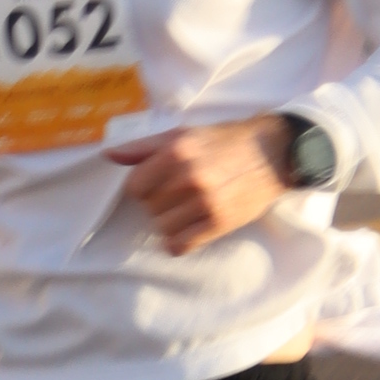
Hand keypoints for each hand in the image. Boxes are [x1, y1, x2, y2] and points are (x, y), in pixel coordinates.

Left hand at [112, 116, 292, 254]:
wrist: (272, 153)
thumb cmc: (223, 141)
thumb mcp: (182, 134)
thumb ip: (144, 147)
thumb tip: (108, 155)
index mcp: (175, 151)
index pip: (134, 186)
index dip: (143, 186)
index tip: (157, 183)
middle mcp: (188, 177)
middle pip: (148, 207)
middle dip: (159, 202)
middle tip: (179, 193)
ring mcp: (204, 202)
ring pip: (162, 228)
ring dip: (170, 222)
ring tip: (188, 208)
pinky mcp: (219, 222)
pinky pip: (181, 245)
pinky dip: (180, 241)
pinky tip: (190, 228)